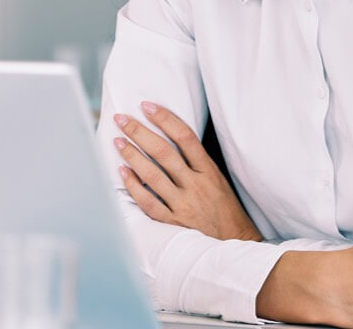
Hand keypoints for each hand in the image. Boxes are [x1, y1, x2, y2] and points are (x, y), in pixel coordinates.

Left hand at [112, 102, 262, 241]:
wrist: (235, 246)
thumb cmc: (226, 211)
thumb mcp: (219, 181)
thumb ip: (198, 163)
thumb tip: (171, 140)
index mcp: (209, 171)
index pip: (185, 137)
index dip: (165, 119)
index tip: (147, 106)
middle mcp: (196, 185)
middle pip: (164, 153)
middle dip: (140, 133)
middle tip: (122, 119)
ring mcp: (183, 205)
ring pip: (152, 176)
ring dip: (132, 156)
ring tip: (117, 141)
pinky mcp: (172, 223)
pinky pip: (148, 202)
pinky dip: (134, 186)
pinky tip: (122, 172)